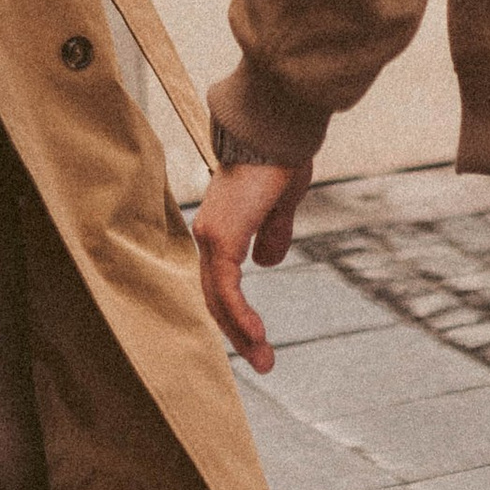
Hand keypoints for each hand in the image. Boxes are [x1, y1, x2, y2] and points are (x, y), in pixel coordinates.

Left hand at [193, 156, 312, 375]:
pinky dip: (240, 316)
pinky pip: (228, 289)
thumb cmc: (280, 156)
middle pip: (216, 296)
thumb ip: (272, 232)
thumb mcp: (280, 203)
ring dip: (241, 333)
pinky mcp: (222, 238)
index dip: (236, 312)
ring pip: (219, 299)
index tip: (257, 337)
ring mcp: (211, 236)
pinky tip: (257, 336)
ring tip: (265, 360)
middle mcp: (208, 233)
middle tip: (263, 362)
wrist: (276, 128)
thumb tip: (268, 263)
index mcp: (221, 225)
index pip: (221, 281)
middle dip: (238, 333)